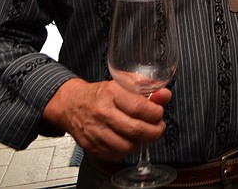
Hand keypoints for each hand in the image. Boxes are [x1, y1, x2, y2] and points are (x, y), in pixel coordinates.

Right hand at [42, 78, 170, 159]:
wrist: (72, 104)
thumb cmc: (102, 93)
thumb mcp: (123, 83)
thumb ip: (147, 88)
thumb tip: (165, 95)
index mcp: (111, 93)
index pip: (138, 107)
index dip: (155, 113)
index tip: (159, 113)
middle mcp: (102, 113)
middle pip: (135, 129)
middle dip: (154, 132)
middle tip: (158, 128)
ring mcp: (95, 131)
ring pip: (127, 146)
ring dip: (141, 142)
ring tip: (144, 134)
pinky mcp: (91, 146)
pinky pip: (116, 154)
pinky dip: (127, 150)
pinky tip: (129, 140)